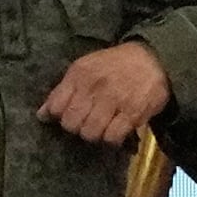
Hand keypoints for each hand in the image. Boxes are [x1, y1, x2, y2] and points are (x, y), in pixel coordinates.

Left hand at [37, 40, 170, 143]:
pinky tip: (116, 129)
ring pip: (90, 133)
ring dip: (95, 133)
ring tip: (103, 125)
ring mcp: (115, 99)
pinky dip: (112, 138)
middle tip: (88, 120)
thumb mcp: (86, 68)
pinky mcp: (133, 111)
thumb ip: (62, 91)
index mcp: (80, 73)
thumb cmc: (115, 65)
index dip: (59, 116)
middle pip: (71, 124)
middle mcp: (95, 86)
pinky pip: (112, 137)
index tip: (69, 115)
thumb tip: (41, 115)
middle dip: (77, 127)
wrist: (155, 58)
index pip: (55, 107)